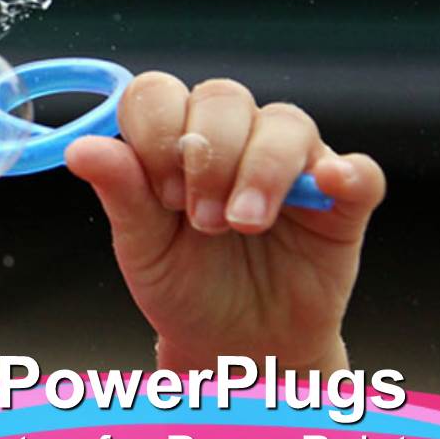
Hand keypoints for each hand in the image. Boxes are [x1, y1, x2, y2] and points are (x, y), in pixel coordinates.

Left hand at [65, 73, 386, 370]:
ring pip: (286, 124)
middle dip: (207, 155)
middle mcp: (233, 139)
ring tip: (242, 224)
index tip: (159, 191)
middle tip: (200, 220)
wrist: (234, 345)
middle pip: (223, 98)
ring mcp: (291, 166)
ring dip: (261, 170)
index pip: (160, 93)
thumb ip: (121, 192)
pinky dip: (349, 172)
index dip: (156, 131)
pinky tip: (329, 184)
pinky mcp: (342, 202)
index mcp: (175, 140)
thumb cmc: (184, 286)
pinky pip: (359, 171)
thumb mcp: (141, 245)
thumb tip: (80, 150)